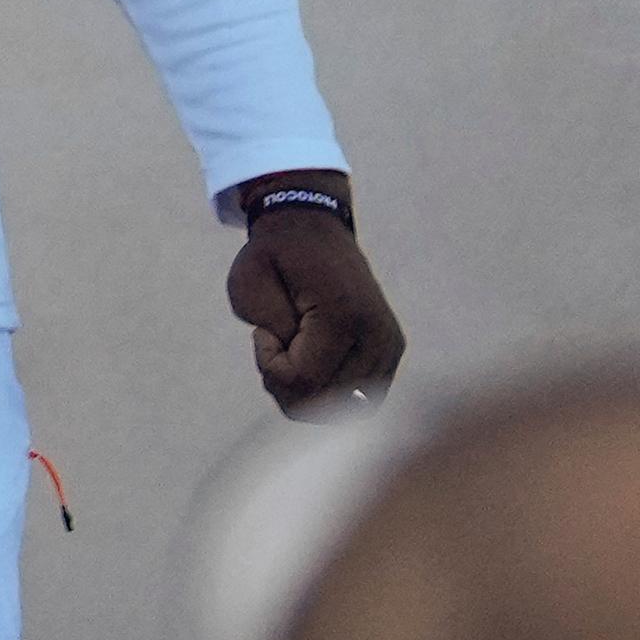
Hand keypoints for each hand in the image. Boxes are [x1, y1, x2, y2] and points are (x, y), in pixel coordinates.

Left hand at [225, 172, 404, 417]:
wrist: (312, 229)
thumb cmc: (274, 256)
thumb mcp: (249, 283)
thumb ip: (270, 332)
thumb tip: (299, 376)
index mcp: (345, 315)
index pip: (303, 380)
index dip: (270, 366)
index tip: (263, 333)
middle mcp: (378, 336)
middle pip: (323, 403)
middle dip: (286, 382)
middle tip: (278, 341)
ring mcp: (390, 348)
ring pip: (343, 409)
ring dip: (307, 390)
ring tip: (296, 349)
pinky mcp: (391, 355)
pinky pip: (358, 400)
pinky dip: (326, 391)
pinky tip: (313, 359)